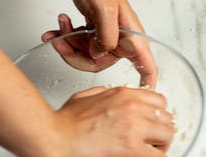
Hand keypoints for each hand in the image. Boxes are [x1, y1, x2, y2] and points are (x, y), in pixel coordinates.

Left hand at [42, 0, 157, 87]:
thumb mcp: (105, 9)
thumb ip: (106, 36)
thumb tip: (100, 54)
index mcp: (131, 35)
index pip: (147, 66)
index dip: (147, 85)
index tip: (144, 97)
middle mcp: (120, 38)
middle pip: (102, 63)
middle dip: (78, 56)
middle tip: (64, 44)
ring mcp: (106, 35)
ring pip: (87, 55)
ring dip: (68, 44)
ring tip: (58, 32)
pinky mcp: (94, 31)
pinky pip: (80, 43)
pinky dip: (66, 37)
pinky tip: (60, 27)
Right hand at [48, 86, 173, 156]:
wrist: (52, 140)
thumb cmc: (63, 122)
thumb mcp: (84, 96)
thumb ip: (101, 93)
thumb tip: (108, 94)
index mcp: (124, 95)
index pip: (159, 102)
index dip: (158, 117)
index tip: (152, 127)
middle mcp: (134, 108)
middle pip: (167, 119)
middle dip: (161, 133)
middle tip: (152, 144)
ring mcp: (134, 129)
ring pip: (168, 137)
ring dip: (162, 149)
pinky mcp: (132, 150)